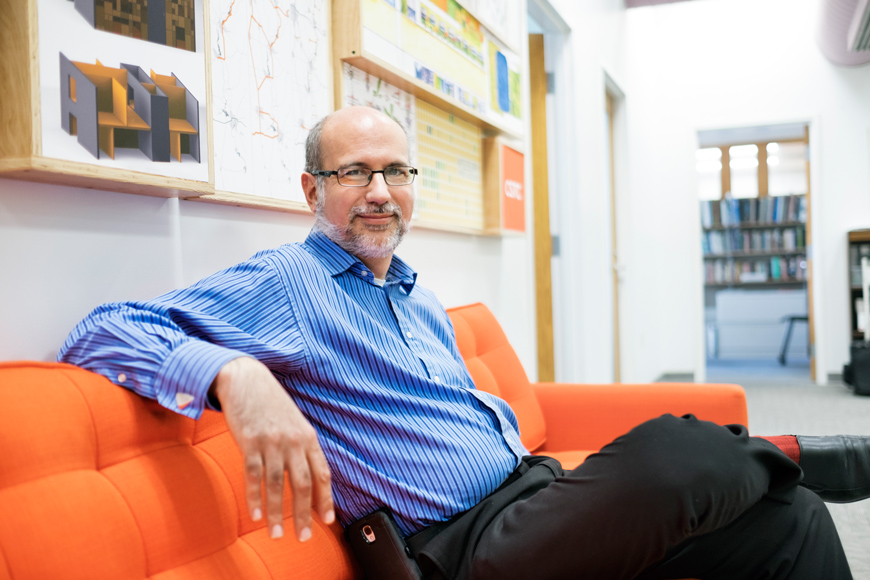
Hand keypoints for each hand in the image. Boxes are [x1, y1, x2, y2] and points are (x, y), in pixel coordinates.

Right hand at [211, 357, 334, 540]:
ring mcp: (271, 441)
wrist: (246, 378)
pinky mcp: (249, 441)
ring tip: (277, 534)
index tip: (327, 520)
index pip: (322, 473)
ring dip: (278, 513)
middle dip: (304, 514)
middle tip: (303, 537)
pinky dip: (255, 497)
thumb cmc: (270, 403)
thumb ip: (301, 446)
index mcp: (308, 437)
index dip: (326, 499)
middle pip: (303, 484)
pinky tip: (257, 515)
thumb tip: (308, 477)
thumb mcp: (294, 421)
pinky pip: (253, 475)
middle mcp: (293, 440)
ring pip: (277, 484)